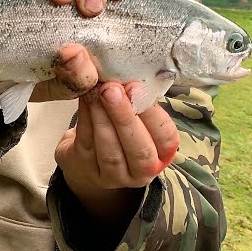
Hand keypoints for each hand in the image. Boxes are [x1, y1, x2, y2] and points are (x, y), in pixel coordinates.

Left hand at [55, 82, 180, 224]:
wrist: (86, 159)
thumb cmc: (119, 132)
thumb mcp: (137, 120)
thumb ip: (139, 103)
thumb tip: (131, 74)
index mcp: (161, 155)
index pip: (166, 138)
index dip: (152, 114)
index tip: (136, 87)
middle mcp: (141, 172)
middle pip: (138, 149)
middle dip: (125, 116)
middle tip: (112, 89)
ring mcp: (112, 176)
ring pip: (109, 149)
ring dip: (101, 117)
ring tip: (96, 91)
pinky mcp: (85, 169)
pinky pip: (86, 143)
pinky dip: (85, 118)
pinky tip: (84, 99)